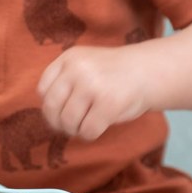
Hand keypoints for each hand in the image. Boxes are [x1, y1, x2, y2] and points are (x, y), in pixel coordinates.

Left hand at [37, 45, 152, 140]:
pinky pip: (87, 131)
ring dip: (75, 130)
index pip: (43, 90)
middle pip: (52, 107)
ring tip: (86, 125)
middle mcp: (78, 69)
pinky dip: (90, 134)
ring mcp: (93, 86)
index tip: (62, 111)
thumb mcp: (84, 65)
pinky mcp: (108, 104)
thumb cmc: (113, 74)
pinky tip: (98, 127)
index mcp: (69, 58)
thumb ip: (64, 82)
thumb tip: (48, 116)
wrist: (148, 71)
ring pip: (68, 121)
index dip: (51, 106)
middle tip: (71, 126)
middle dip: (59, 123)